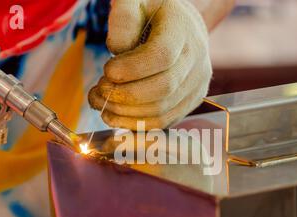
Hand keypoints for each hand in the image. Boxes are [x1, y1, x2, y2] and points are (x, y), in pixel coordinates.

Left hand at [88, 0, 212, 129]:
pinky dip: (135, 124)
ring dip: (125, 113)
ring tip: (101, 102)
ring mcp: (197, 84)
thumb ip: (123, 17)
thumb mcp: (134, 1)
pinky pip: (163, 122)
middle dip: (124, 95)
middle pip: (162, 89)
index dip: (131, 69)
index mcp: (183, 30)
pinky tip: (115, 116)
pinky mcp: (191, 102)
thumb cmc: (152, 12)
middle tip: (99, 90)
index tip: (107, 71)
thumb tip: (118, 51)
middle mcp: (197, 59)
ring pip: (162, 110)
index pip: (161, 56)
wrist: (181, 27)